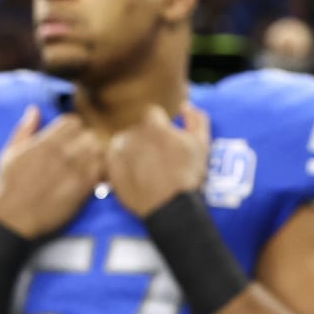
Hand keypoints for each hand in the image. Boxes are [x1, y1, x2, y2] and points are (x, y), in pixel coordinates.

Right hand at [0, 106, 107, 239]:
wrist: (12, 220)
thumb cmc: (7, 188)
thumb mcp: (9, 154)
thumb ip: (24, 130)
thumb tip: (34, 109)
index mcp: (44, 143)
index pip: (73, 122)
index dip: (72, 130)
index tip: (68, 141)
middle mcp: (61, 154)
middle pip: (88, 134)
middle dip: (84, 142)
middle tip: (78, 155)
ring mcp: (73, 170)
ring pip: (98, 150)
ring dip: (94, 156)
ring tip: (84, 166)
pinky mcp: (82, 188)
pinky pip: (101, 170)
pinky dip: (99, 172)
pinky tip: (89, 179)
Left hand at [107, 103, 210, 218]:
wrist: (171, 207)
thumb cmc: (188, 174)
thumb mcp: (202, 144)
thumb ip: (196, 119)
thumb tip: (184, 106)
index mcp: (154, 126)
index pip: (151, 112)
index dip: (160, 123)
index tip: (165, 136)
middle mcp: (134, 136)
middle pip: (137, 128)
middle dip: (146, 137)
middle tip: (157, 154)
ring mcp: (120, 153)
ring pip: (123, 141)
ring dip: (132, 147)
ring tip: (144, 163)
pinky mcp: (111, 170)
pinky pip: (111, 157)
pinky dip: (119, 160)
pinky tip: (131, 170)